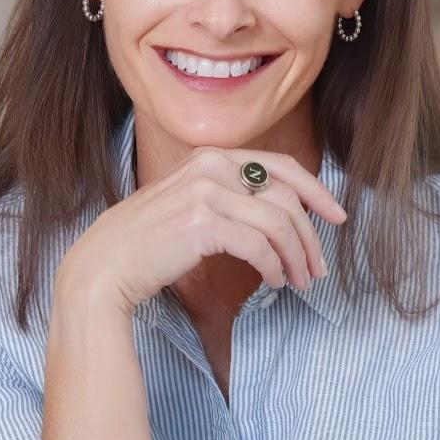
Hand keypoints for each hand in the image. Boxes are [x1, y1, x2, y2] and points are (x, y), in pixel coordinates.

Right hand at [57, 145, 346, 313]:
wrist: (104, 266)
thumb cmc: (147, 243)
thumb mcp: (190, 204)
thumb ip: (229, 198)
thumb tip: (282, 215)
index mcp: (211, 156)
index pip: (281, 167)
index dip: (316, 191)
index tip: (336, 217)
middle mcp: (211, 166)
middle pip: (286, 196)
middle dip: (310, 235)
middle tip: (318, 267)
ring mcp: (206, 192)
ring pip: (278, 223)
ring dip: (297, 257)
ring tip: (300, 282)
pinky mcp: (203, 224)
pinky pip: (260, 245)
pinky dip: (275, 267)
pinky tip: (274, 283)